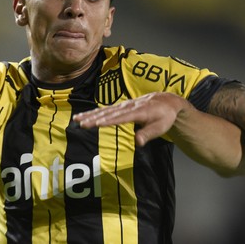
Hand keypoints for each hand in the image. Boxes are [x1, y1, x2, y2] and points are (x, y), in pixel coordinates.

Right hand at [74, 92, 188, 145]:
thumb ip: (148, 134)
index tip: (96, 124)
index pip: (121, 117)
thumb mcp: (161, 127)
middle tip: (80, 123)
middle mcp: (129, 106)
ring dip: (90, 114)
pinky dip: (95, 112)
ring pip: (105, 110)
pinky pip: (106, 109)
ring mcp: (125, 105)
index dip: (109, 121)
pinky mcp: (122, 106)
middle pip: (109, 113)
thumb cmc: (164, 116)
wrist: (167, 101)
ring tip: (77, 119)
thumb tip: (137, 142)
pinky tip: (84, 115)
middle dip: (94, 118)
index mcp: (139, 112)